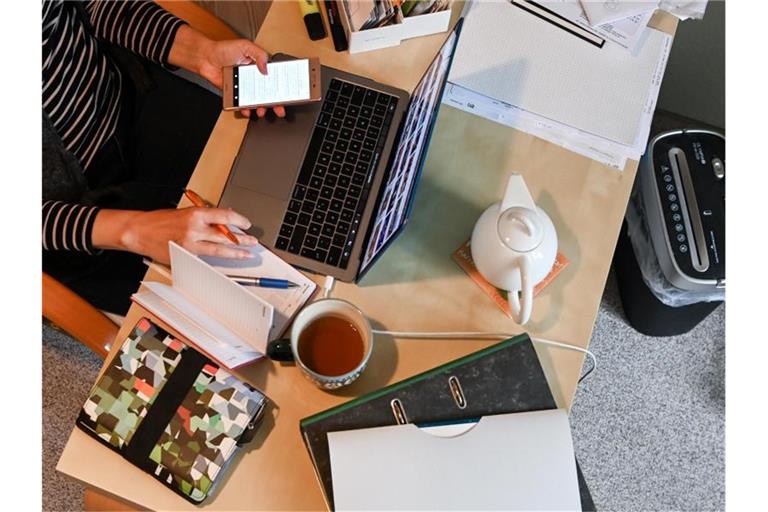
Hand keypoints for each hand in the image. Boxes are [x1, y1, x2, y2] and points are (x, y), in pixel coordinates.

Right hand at [92, 207, 258, 264]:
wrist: (140, 231)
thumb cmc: (160, 220)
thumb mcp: (184, 211)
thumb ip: (204, 216)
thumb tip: (223, 220)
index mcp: (196, 214)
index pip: (225, 216)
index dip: (240, 221)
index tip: (247, 224)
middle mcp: (195, 229)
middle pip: (226, 236)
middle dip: (242, 240)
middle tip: (252, 241)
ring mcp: (191, 245)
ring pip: (219, 250)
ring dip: (235, 252)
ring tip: (246, 253)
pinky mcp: (186, 256)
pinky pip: (205, 259)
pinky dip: (216, 260)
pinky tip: (225, 260)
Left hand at [198, 38, 286, 118]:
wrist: (206, 58)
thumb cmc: (223, 50)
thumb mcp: (245, 46)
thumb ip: (259, 54)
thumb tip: (267, 68)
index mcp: (259, 67)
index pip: (274, 79)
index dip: (281, 87)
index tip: (287, 94)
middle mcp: (253, 79)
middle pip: (268, 93)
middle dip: (276, 103)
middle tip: (279, 109)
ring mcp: (245, 88)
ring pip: (257, 101)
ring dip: (261, 108)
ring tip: (261, 110)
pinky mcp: (236, 95)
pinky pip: (242, 104)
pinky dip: (245, 109)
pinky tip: (247, 110)